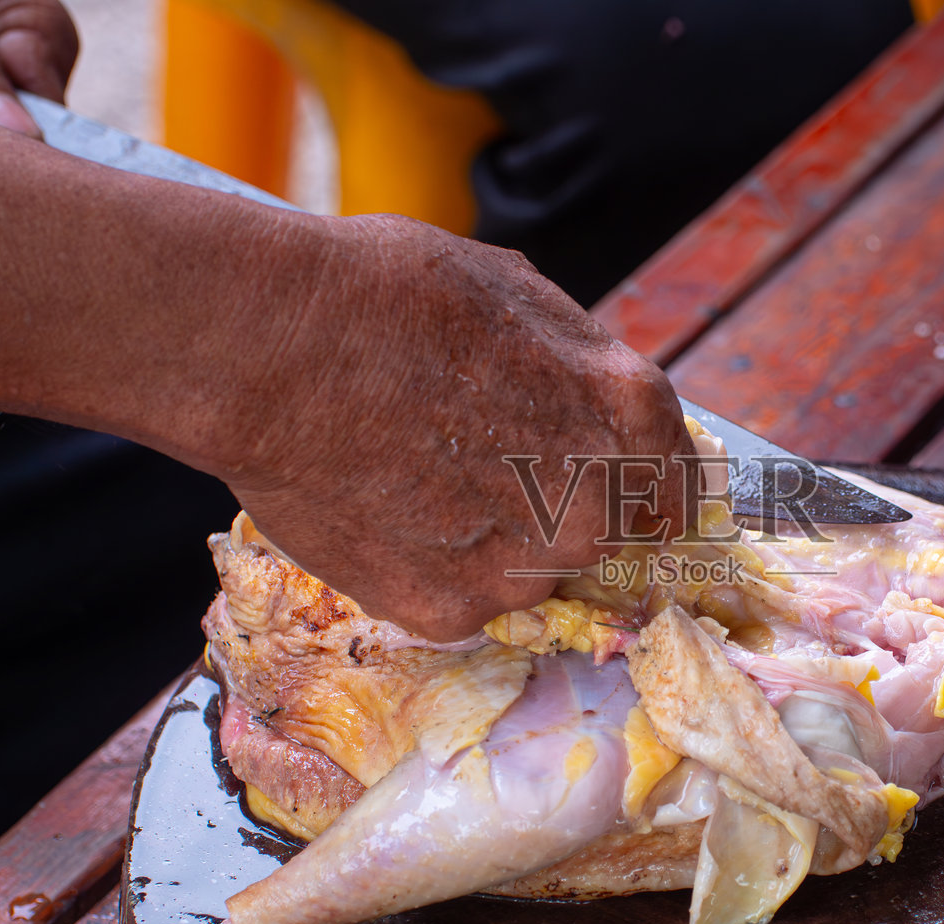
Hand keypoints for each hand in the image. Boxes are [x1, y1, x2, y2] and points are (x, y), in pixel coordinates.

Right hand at [213, 215, 698, 641]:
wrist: (265, 349)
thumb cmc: (386, 294)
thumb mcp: (516, 292)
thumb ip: (583, 363)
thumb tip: (607, 401)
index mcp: (628, 414)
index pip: (679, 482)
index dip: (647, 481)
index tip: (620, 486)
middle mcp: (595, 506)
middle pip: (611, 533)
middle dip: (567, 507)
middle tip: (492, 469)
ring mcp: (523, 569)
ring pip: (534, 570)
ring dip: (500, 540)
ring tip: (420, 478)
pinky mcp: (448, 611)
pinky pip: (465, 599)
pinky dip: (436, 568)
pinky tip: (388, 511)